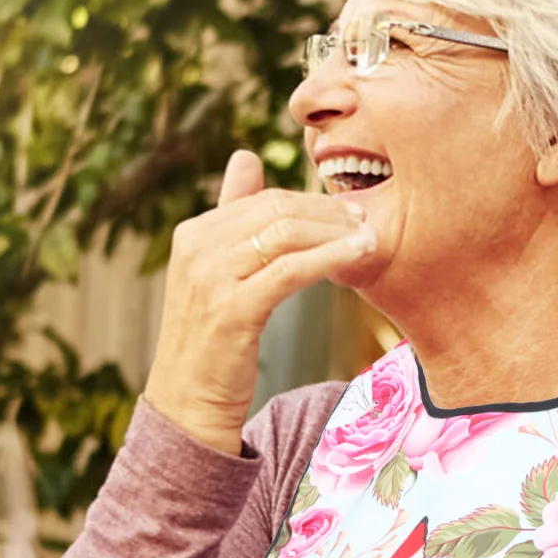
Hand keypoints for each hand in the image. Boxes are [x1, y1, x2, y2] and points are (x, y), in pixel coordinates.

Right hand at [143, 149, 377, 452]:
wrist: (189, 402)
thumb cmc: (213, 340)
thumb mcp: (217, 271)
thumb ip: (232, 215)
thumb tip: (246, 156)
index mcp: (193, 233)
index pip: (263, 199)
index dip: (311, 202)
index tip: (348, 211)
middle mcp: (196, 248)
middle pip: (276, 210)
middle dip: (327, 213)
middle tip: (365, 219)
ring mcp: (210, 278)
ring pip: (287, 234)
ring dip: (336, 232)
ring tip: (369, 238)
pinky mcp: (233, 308)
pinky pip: (291, 270)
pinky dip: (331, 257)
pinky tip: (359, 255)